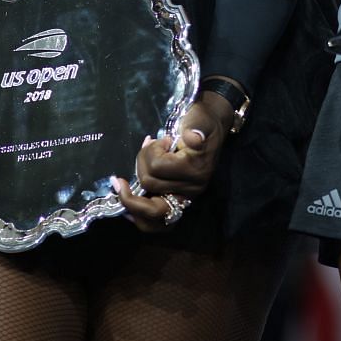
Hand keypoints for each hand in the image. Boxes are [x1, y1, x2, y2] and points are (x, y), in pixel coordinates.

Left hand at [111, 96, 229, 231]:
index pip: (157, 168)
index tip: (157, 139)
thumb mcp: (200, 119)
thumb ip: (197, 127)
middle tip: (145, 150)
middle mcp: (192, 189)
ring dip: (134, 192)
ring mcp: (185, 198)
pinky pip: (157, 221)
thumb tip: (192, 137)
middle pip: (149, 185)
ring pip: (150, 209)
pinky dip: (140, 215)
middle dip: (140, 165)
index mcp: (195, 169)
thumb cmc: (203, 122)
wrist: (213, 128)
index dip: (150, 152)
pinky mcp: (179, 202)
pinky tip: (127, 208)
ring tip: (129, 178)